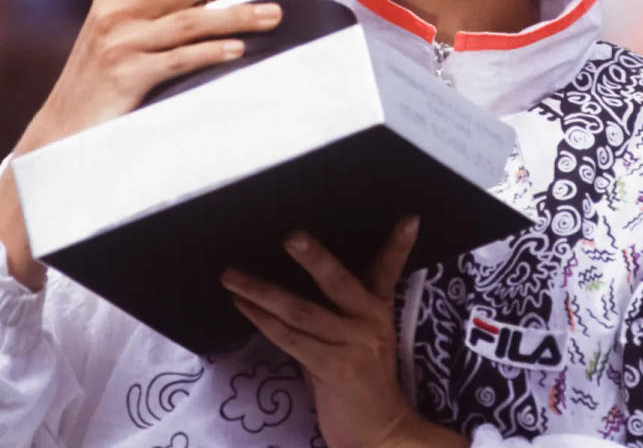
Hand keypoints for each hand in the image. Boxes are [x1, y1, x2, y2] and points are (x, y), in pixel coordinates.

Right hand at [16, 0, 283, 154]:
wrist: (63, 128)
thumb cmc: (102, 76)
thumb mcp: (119, 29)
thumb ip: (153, 4)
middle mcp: (115, 12)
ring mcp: (120, 43)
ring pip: (190, 20)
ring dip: (237, 14)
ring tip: (274, 13)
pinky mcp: (127, 75)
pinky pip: (180, 59)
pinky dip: (212, 52)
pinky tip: (239, 49)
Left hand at [222, 220, 467, 447]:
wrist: (379, 434)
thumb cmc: (363, 383)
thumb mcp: (361, 340)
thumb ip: (339, 313)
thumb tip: (294, 284)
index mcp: (379, 310)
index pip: (389, 269)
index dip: (398, 244)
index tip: (409, 218)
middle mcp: (369, 321)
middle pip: (338, 281)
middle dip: (314, 257)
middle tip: (291, 236)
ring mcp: (352, 345)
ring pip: (301, 311)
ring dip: (262, 291)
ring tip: (232, 275)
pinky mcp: (333, 369)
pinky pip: (291, 340)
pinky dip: (263, 321)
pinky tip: (242, 306)